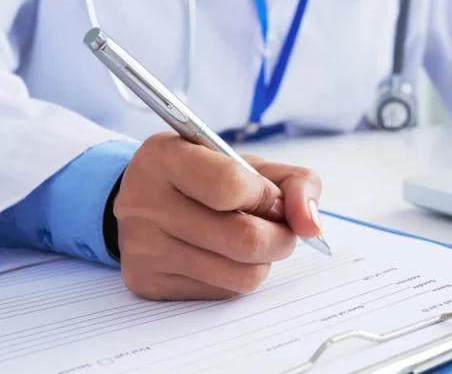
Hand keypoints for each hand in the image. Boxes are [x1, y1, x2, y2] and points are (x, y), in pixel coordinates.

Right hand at [113, 132, 322, 299]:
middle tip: (280, 228)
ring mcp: (144, 248)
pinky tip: (224, 255)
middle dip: (281, 237)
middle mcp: (147, 203)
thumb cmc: (203, 176)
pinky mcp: (149, 283)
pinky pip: (222, 292)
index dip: (267, 197)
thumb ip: (293, 182)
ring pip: (240, 275)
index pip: (231, 186)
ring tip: (253, 240)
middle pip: (244, 240)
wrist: (141, 201)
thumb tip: (311, 225)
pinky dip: (237, 275)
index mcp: (167, 158)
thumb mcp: (246, 162)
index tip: (272, 198)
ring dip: (263, 260)